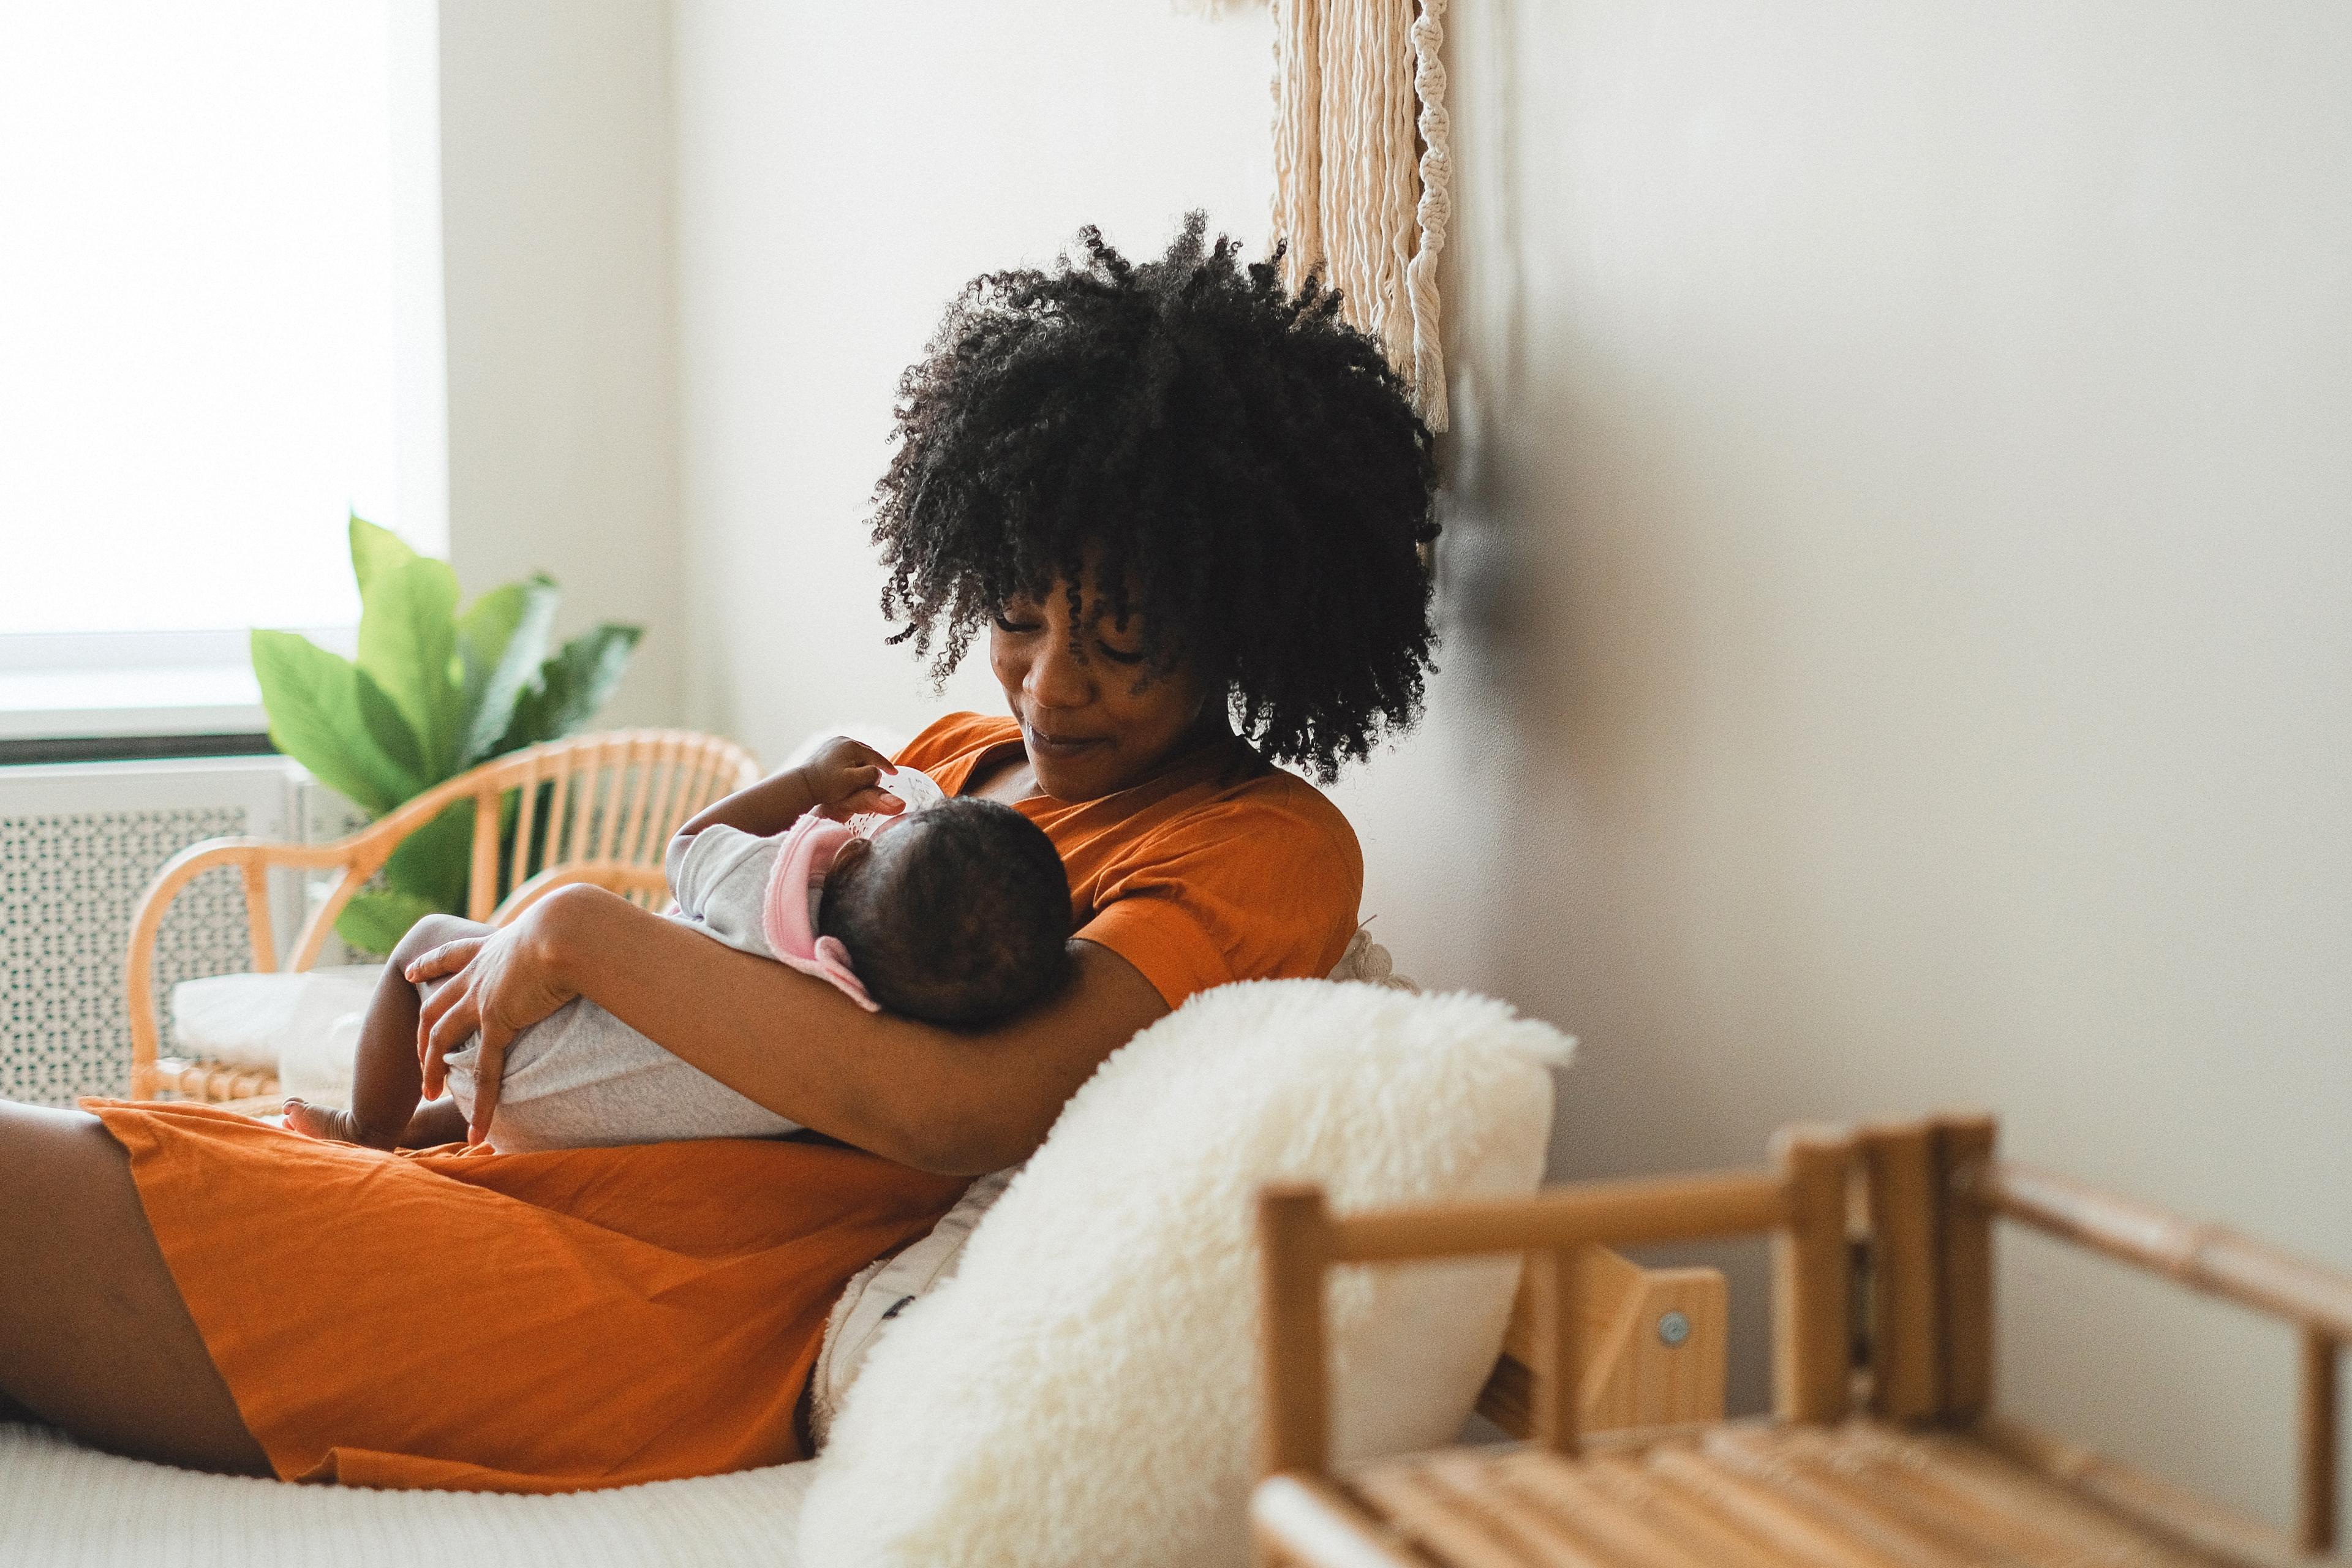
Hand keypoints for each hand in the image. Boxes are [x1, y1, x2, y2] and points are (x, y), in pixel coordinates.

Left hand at [406, 903, 579, 1144]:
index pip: (452, 955)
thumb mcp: (563, 928)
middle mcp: (481, 972)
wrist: (569, 927)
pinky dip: (481, 1104)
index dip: (429, 965)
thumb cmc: (578, 924)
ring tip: (429, 1095)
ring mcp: (483, 997)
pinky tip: (478, 1130)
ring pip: (440, 1036)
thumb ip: (567, 937)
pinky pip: (484, 1070)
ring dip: (431, 1068)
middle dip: (422, 1032)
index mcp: (494, 949)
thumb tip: (593, 935)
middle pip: (435, 1004)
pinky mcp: (497, 1020)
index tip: (411, 973)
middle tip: (418, 1056)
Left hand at [796, 736, 905, 821]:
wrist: (801, 785)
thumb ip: (870, 775)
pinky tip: (849, 769)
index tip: (894, 774)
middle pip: (865, 752)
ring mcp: (831, 743)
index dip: (886, 766)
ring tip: (866, 771)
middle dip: (874, 762)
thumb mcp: (853, 782)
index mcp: (851, 746)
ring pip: (854, 752)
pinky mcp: (824, 749)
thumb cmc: (827, 785)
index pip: (875, 756)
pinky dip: (850, 760)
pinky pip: (843, 753)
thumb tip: (878, 772)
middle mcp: (842, 740)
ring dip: (861, 761)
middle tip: (881, 772)